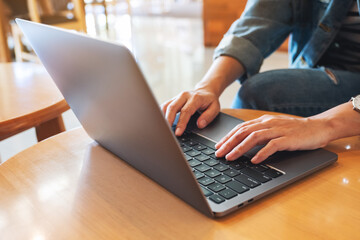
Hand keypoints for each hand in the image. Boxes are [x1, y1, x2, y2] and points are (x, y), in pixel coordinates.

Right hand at [161, 88, 219, 135]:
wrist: (206, 90)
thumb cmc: (209, 101)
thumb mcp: (215, 108)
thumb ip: (208, 116)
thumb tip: (200, 124)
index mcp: (195, 98)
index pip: (186, 111)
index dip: (181, 123)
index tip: (178, 132)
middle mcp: (184, 96)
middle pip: (172, 107)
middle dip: (168, 120)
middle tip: (166, 132)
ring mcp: (177, 97)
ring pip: (166, 106)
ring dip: (162, 117)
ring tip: (162, 128)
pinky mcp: (173, 99)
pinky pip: (164, 105)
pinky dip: (161, 113)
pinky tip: (160, 122)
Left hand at [215, 114, 332, 163]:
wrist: (318, 127)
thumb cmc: (295, 130)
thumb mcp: (274, 128)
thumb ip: (260, 133)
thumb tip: (242, 143)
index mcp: (263, 121)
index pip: (240, 128)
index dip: (227, 137)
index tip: (218, 146)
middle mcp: (268, 123)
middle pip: (243, 132)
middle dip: (229, 143)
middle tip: (218, 153)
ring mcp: (278, 130)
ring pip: (254, 138)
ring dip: (240, 148)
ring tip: (230, 157)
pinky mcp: (288, 138)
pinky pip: (272, 145)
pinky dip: (262, 153)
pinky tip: (254, 160)